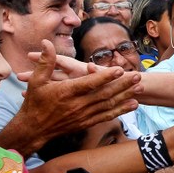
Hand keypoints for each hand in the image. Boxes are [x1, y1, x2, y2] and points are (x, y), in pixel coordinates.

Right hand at [0, 40, 140, 153]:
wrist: (33, 130)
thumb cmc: (34, 103)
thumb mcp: (36, 81)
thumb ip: (45, 61)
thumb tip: (46, 42)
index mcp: (67, 92)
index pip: (90, 83)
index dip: (105, 76)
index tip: (119, 69)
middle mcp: (77, 105)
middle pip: (104, 94)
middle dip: (122, 84)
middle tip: (137, 76)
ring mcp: (83, 115)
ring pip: (108, 105)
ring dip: (125, 96)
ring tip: (140, 89)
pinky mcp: (86, 123)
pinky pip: (106, 116)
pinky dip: (120, 110)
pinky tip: (132, 106)